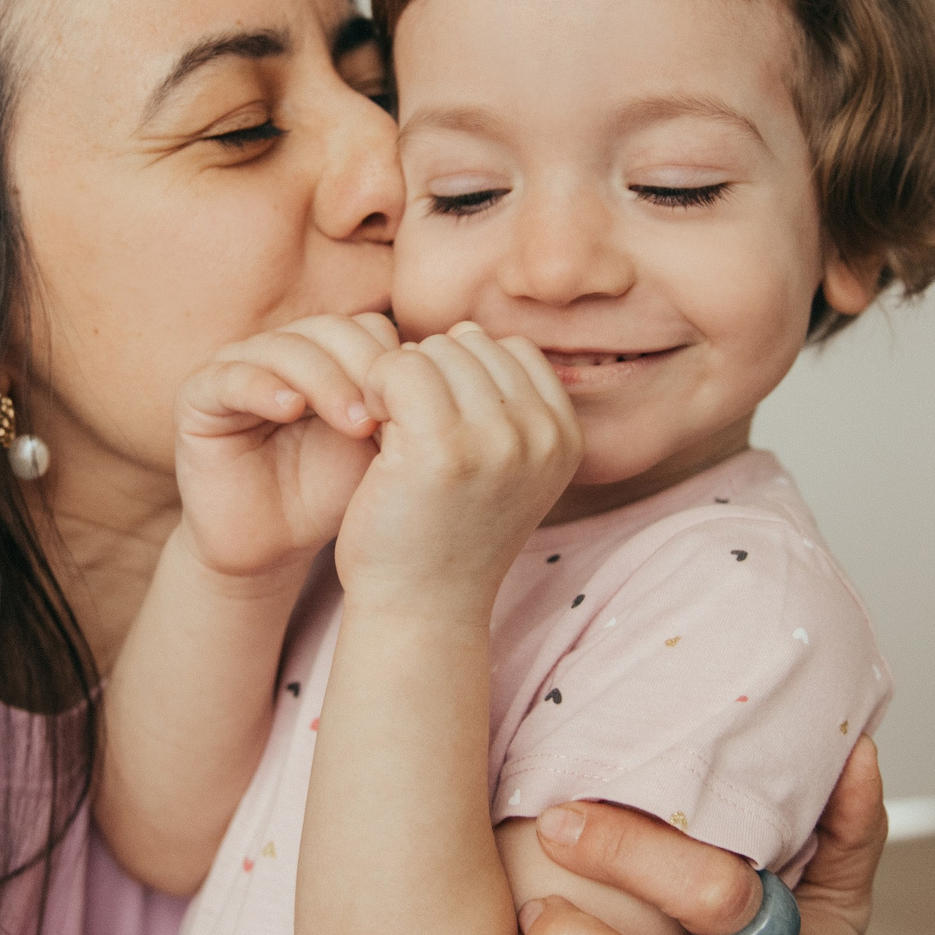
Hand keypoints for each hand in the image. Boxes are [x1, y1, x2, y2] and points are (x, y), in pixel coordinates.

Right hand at [173, 314, 398, 581]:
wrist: (272, 548)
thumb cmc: (330, 496)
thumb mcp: (377, 447)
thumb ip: (401, 406)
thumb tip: (445, 369)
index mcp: (328, 354)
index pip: (366, 329)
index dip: (392, 361)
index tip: (417, 406)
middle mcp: (283, 351)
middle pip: (329, 329)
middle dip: (364, 368)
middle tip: (385, 415)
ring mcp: (238, 367)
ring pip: (285, 347)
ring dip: (324, 380)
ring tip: (353, 422)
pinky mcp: (198, 395)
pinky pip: (230, 376)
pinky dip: (263, 387)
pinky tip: (291, 410)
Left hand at [335, 322, 581, 611]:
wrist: (420, 606)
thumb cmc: (446, 531)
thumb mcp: (500, 467)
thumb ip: (501, 403)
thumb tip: (467, 328)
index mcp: (564, 436)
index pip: (511, 350)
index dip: (462, 375)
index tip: (440, 424)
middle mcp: (540, 435)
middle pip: (470, 342)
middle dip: (429, 374)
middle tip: (407, 429)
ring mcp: (496, 440)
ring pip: (434, 350)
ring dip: (399, 381)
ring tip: (391, 431)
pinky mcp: (442, 448)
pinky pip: (400, 368)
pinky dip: (375, 387)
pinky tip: (370, 427)